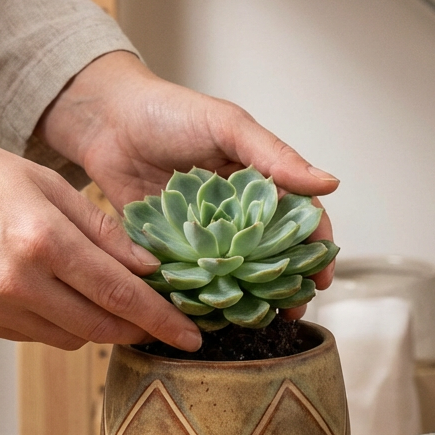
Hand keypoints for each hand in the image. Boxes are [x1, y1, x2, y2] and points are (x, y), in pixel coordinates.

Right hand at [0, 108, 203, 349]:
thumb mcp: (47, 183)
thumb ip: (102, 229)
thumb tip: (148, 268)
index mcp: (42, 239)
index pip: (120, 293)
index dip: (162, 319)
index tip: (191, 335)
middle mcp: (18, 282)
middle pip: (100, 327)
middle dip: (139, 331)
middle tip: (165, 327)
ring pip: (70, 339)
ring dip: (100, 328)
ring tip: (113, 306)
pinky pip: (37, 336)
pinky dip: (61, 325)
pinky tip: (65, 301)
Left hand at [40, 52, 339, 317]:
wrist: (106, 120)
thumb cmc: (169, 112)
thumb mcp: (228, 126)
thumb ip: (275, 156)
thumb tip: (329, 184)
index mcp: (256, 184)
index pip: (295, 220)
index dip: (313, 248)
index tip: (321, 276)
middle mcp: (233, 214)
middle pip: (268, 256)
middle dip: (285, 285)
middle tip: (293, 310)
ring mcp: (201, 236)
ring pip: (231, 275)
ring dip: (246, 299)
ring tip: (257, 322)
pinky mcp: (166, 250)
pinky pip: (188, 280)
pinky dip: (199, 299)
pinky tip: (210, 319)